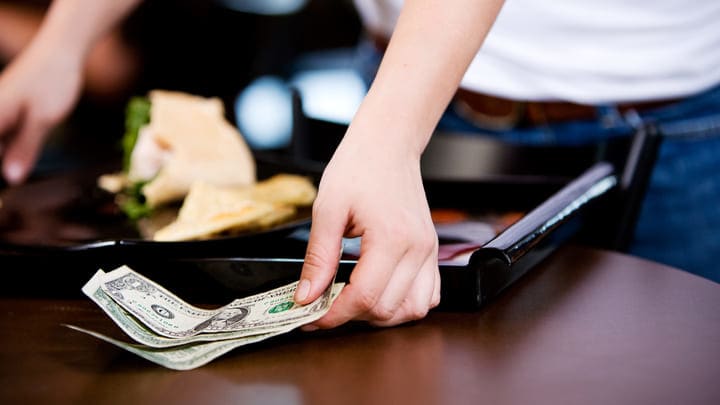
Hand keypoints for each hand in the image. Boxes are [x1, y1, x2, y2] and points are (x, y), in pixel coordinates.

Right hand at [0, 41, 82, 183]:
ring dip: (8, 156)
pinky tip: (24, 154)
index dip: (1, 170)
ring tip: (26, 160)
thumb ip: (25, 149)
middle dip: (5, 162)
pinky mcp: (8, 109)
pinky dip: (11, 147)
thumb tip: (11, 178)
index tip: (5, 190)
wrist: (61, 51)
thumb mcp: (42, 120)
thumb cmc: (52, 81)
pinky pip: (4, 134)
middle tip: (17, 177)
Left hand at [294, 131, 440, 327]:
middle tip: (323, 306)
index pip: (365, 297)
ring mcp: (429, 251)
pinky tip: (381, 293)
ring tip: (353, 301)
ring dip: (381, 315)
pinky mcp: (431, 250)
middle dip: (351, 315)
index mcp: (392, 237)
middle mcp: (417, 248)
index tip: (311, 317)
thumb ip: (318, 258)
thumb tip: (306, 296)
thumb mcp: (327, 209)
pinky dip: (405, 304)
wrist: (387, 144)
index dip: (334, 314)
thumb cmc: (358, 167)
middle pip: (387, 309)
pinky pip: (428, 295)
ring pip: (412, 310)